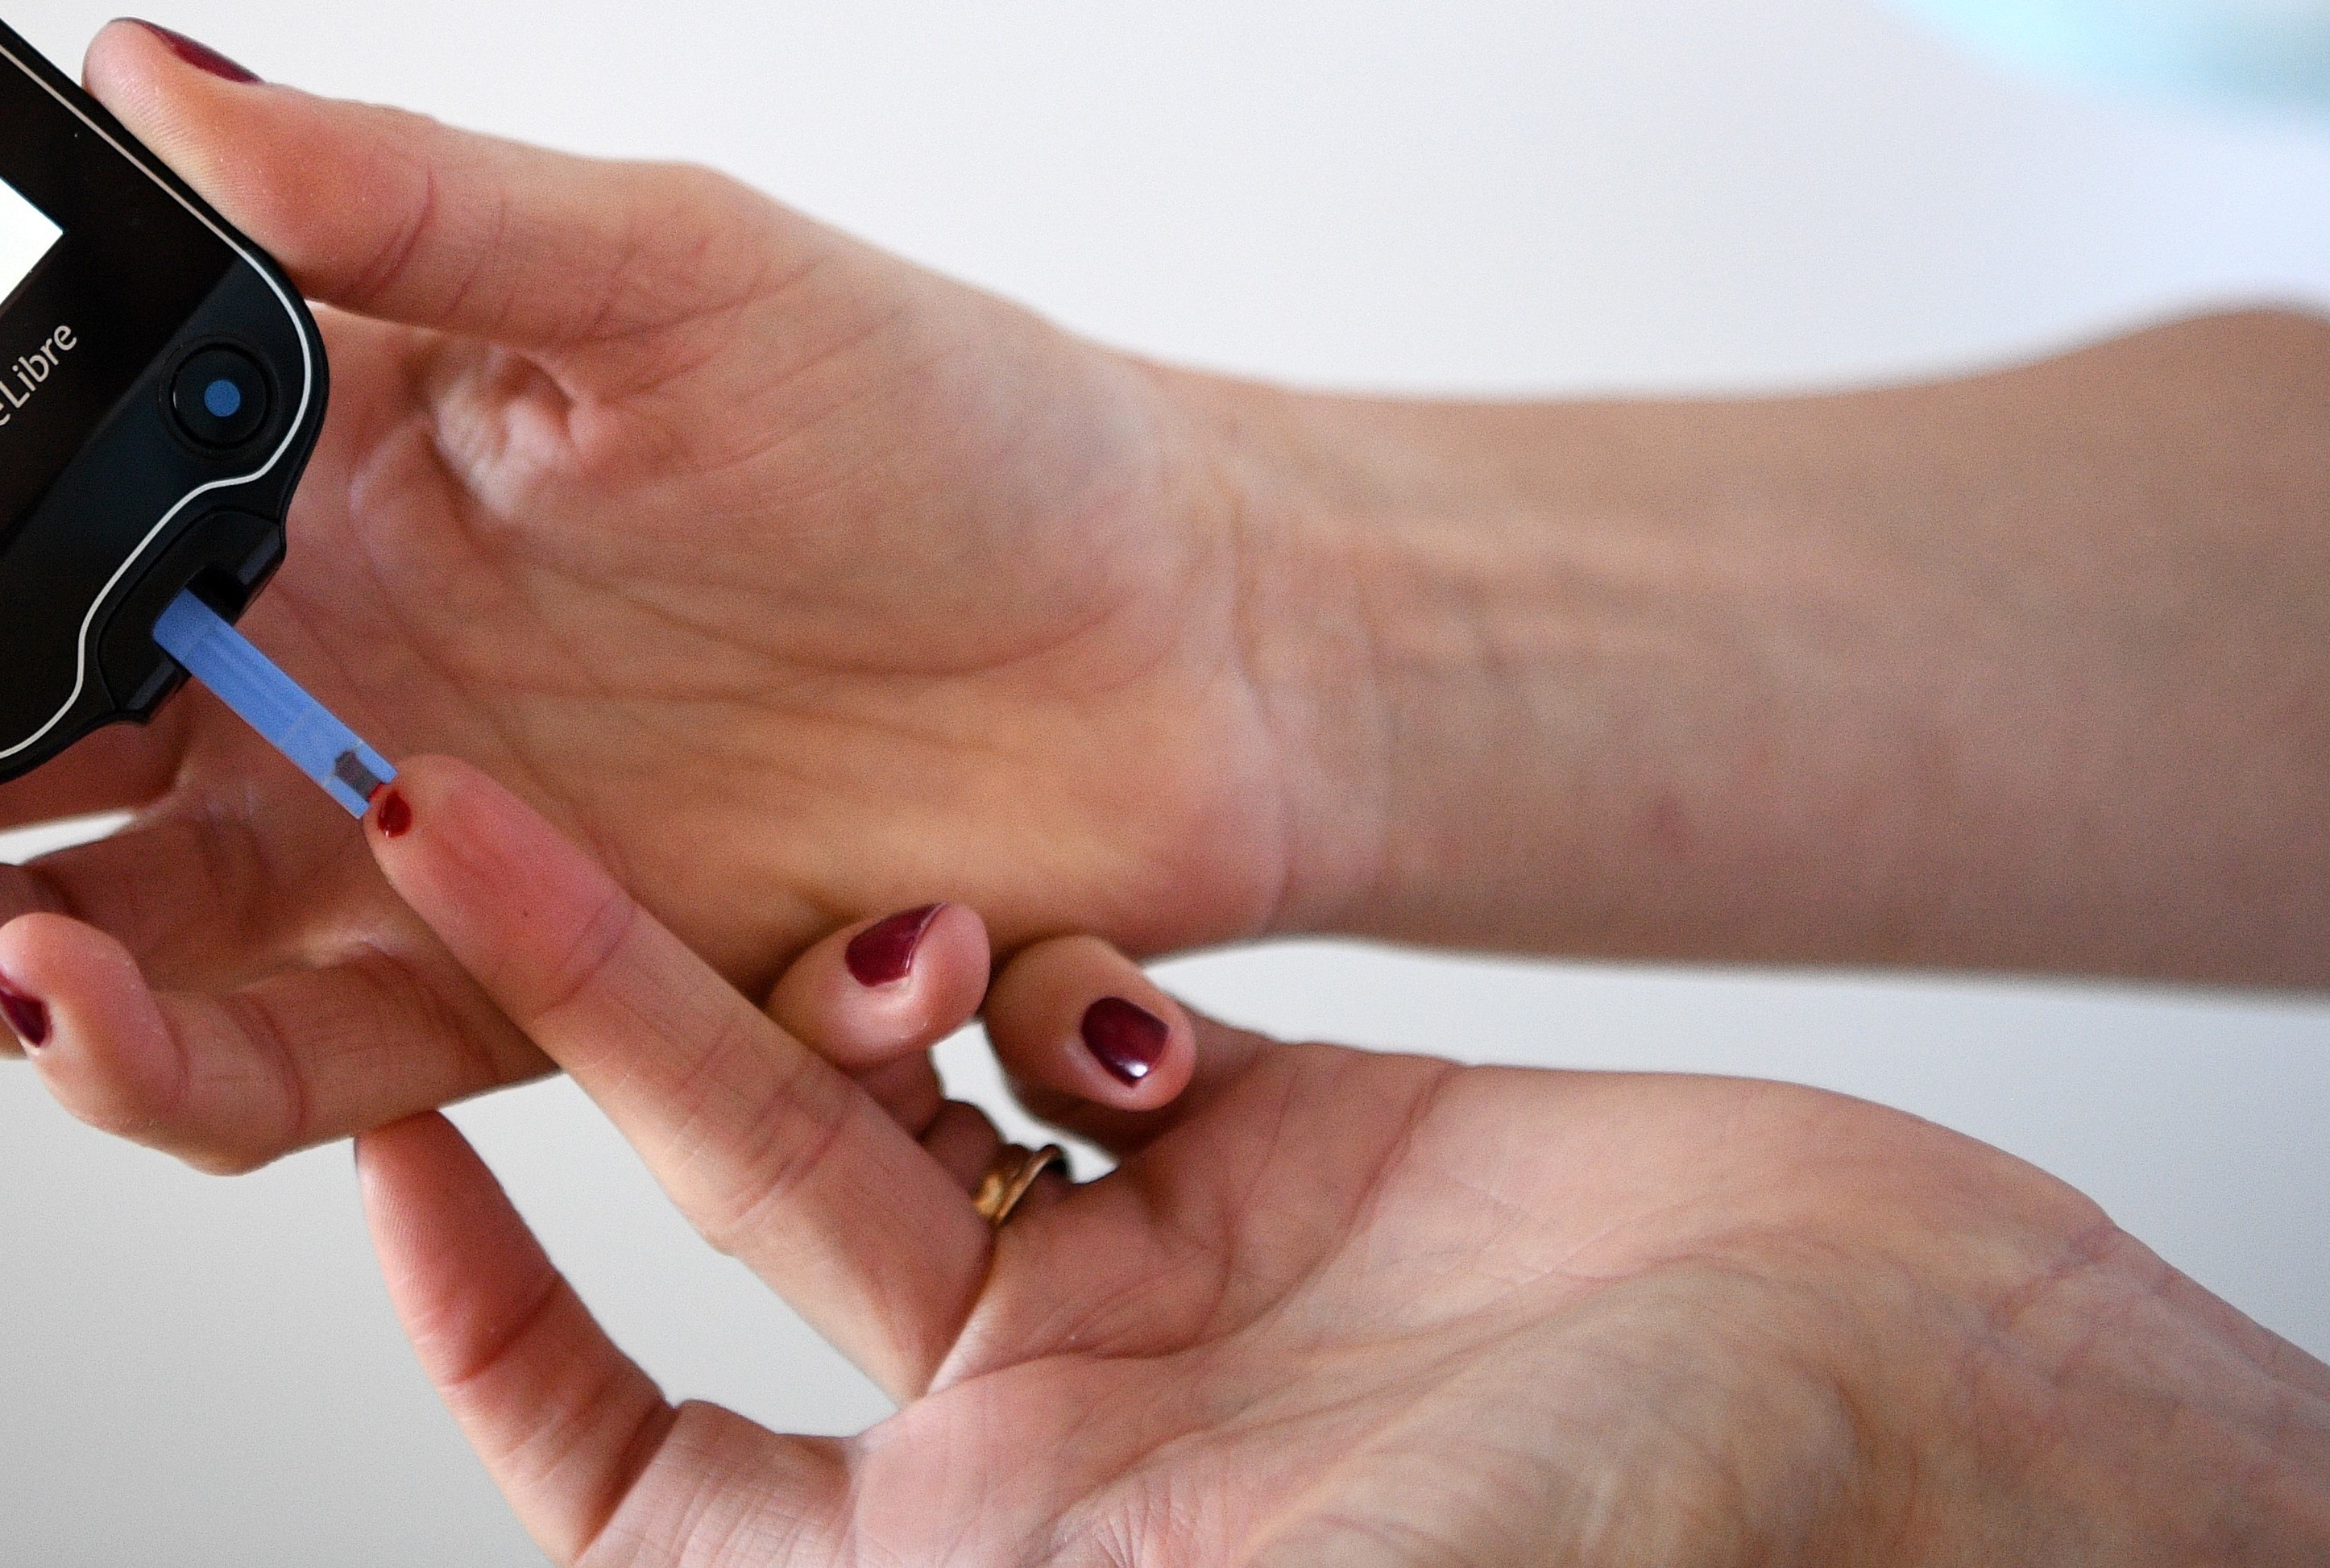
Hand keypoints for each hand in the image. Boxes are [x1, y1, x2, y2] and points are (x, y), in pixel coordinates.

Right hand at [0, 20, 1311, 1164]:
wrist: (1167, 641)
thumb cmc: (945, 422)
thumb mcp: (675, 266)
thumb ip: (407, 201)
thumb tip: (147, 64)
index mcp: (314, 451)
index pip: (4, 501)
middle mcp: (315, 652)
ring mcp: (390, 836)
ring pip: (85, 931)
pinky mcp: (495, 993)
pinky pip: (268, 1065)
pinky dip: (159, 1065)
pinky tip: (109, 1013)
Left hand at [347, 757, 2329, 1566]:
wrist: (1938, 1425)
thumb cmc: (1643, 1556)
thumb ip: (1043, 1565)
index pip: (636, 1481)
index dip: (491, 1345)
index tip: (391, 1164)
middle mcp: (1049, 1436)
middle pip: (750, 1205)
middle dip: (615, 1026)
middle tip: (464, 835)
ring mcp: (1169, 1279)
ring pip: (908, 1079)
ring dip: (833, 964)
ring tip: (782, 854)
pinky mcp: (1291, 1144)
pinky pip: (1098, 1013)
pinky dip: (1066, 959)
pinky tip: (1085, 952)